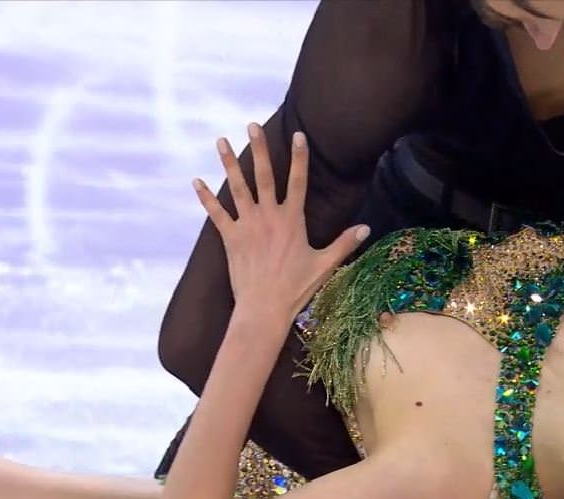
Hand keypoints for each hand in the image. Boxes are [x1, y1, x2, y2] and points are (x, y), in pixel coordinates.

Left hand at [192, 123, 369, 324]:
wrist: (264, 308)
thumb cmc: (296, 288)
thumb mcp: (325, 265)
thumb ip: (345, 243)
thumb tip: (366, 228)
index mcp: (293, 220)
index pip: (298, 182)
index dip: (299, 157)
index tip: (299, 135)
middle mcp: (269, 217)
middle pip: (264, 176)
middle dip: (258, 148)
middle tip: (251, 125)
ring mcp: (247, 225)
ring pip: (238, 188)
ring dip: (228, 163)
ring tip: (219, 140)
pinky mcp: (230, 238)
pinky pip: (216, 213)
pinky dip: (206, 197)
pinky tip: (196, 181)